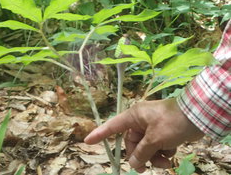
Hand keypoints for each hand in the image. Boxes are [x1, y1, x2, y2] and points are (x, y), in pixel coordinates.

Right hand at [84, 98, 203, 172]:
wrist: (198, 116)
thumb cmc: (172, 122)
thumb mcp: (155, 139)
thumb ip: (142, 152)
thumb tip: (133, 164)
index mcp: (134, 116)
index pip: (113, 126)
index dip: (100, 134)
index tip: (87, 141)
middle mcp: (140, 121)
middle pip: (132, 143)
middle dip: (140, 156)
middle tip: (145, 169)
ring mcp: (152, 127)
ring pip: (145, 147)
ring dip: (154, 157)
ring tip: (166, 163)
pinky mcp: (162, 132)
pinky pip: (156, 147)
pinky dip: (162, 153)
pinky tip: (172, 155)